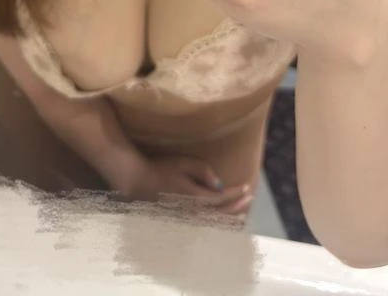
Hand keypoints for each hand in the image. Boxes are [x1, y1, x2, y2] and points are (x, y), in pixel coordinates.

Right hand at [115, 153, 252, 215]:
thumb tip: (219, 184)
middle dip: (237, 207)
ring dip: (229, 218)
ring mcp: (187, 218)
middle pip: (221, 214)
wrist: (139, 181)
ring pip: (213, 222)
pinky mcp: (181, 219)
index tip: (247, 187)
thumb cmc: (161, 168)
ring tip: (241, 214)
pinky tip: (221, 220)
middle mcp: (194, 212)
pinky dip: (216, 222)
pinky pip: (204, 224)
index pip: (222, 198)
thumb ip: (203, 171)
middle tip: (249, 199)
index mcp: (195, 197)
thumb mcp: (183, 163)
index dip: (236, 194)